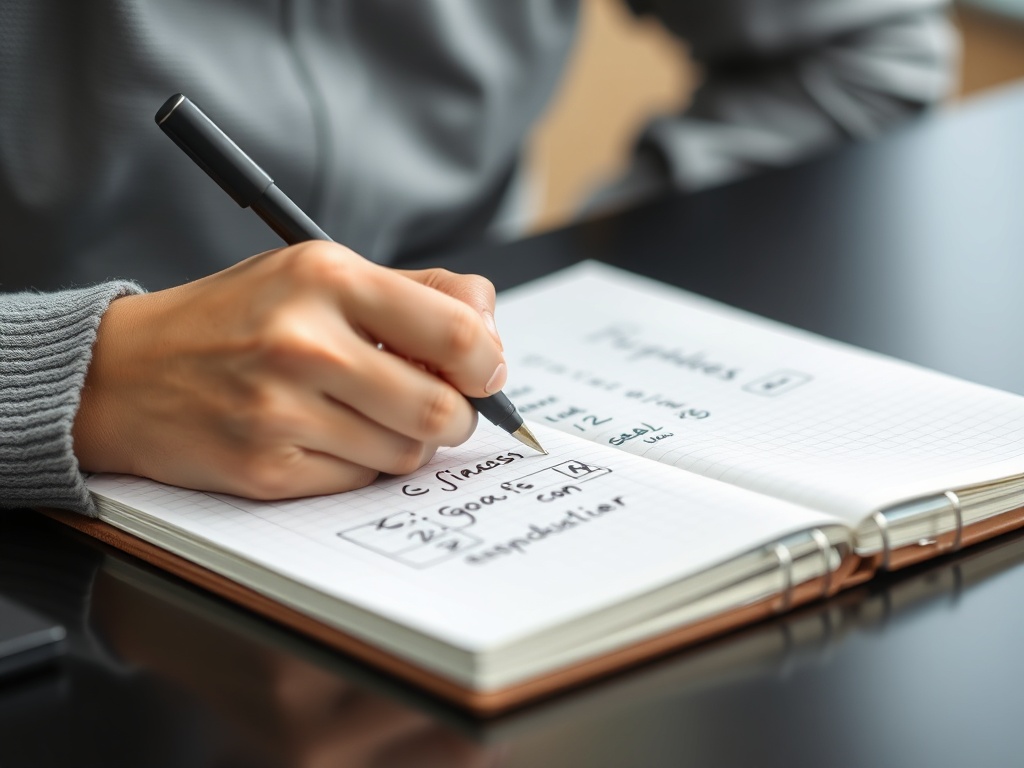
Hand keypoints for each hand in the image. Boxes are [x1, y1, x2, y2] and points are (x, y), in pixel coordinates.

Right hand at [72, 242, 506, 498]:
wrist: (124, 371)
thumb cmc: (237, 318)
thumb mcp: (318, 273)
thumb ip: (416, 290)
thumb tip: (489, 329)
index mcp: (327, 277)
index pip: (457, 332)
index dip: (488, 363)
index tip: (486, 373)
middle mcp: (304, 341)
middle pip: (441, 408)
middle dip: (458, 416)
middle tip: (443, 406)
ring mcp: (281, 410)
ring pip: (406, 453)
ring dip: (408, 441)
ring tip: (373, 415)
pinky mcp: (266, 468)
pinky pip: (359, 480)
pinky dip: (362, 464)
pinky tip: (330, 436)